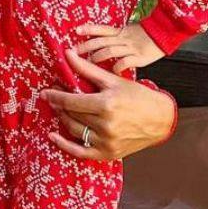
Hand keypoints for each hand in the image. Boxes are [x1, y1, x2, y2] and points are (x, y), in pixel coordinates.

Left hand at [42, 49, 175, 160]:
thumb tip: (67, 54)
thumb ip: (87, 69)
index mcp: (107, 105)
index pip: (71, 101)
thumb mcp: (113, 81)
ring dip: (63, 119)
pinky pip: (80, 151)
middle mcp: (106, 125)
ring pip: (74, 130)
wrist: (161, 120)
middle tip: (54, 98)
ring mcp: (106, 142)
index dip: (56, 96)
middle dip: (60, 105)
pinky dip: (64, 145)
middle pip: (72, 115)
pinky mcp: (107, 154)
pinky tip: (53, 136)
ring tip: (60, 110)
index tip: (46, 92)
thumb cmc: (138, 97)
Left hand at [75, 23, 162, 73]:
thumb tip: (96, 44)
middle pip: (101, 41)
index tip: (77, 30)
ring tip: (90, 62)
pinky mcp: (139, 58)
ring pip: (109, 51)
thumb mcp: (128, 32)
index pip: (102, 29)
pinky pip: (124, 62)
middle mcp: (124, 38)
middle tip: (74, 52)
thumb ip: (114, 37)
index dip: (89, 29)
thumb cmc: (145, 37)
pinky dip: (116, 67)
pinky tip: (112, 72)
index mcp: (121, 31)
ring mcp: (131, 48)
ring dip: (97, 57)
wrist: (165, 35)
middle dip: (86, 46)